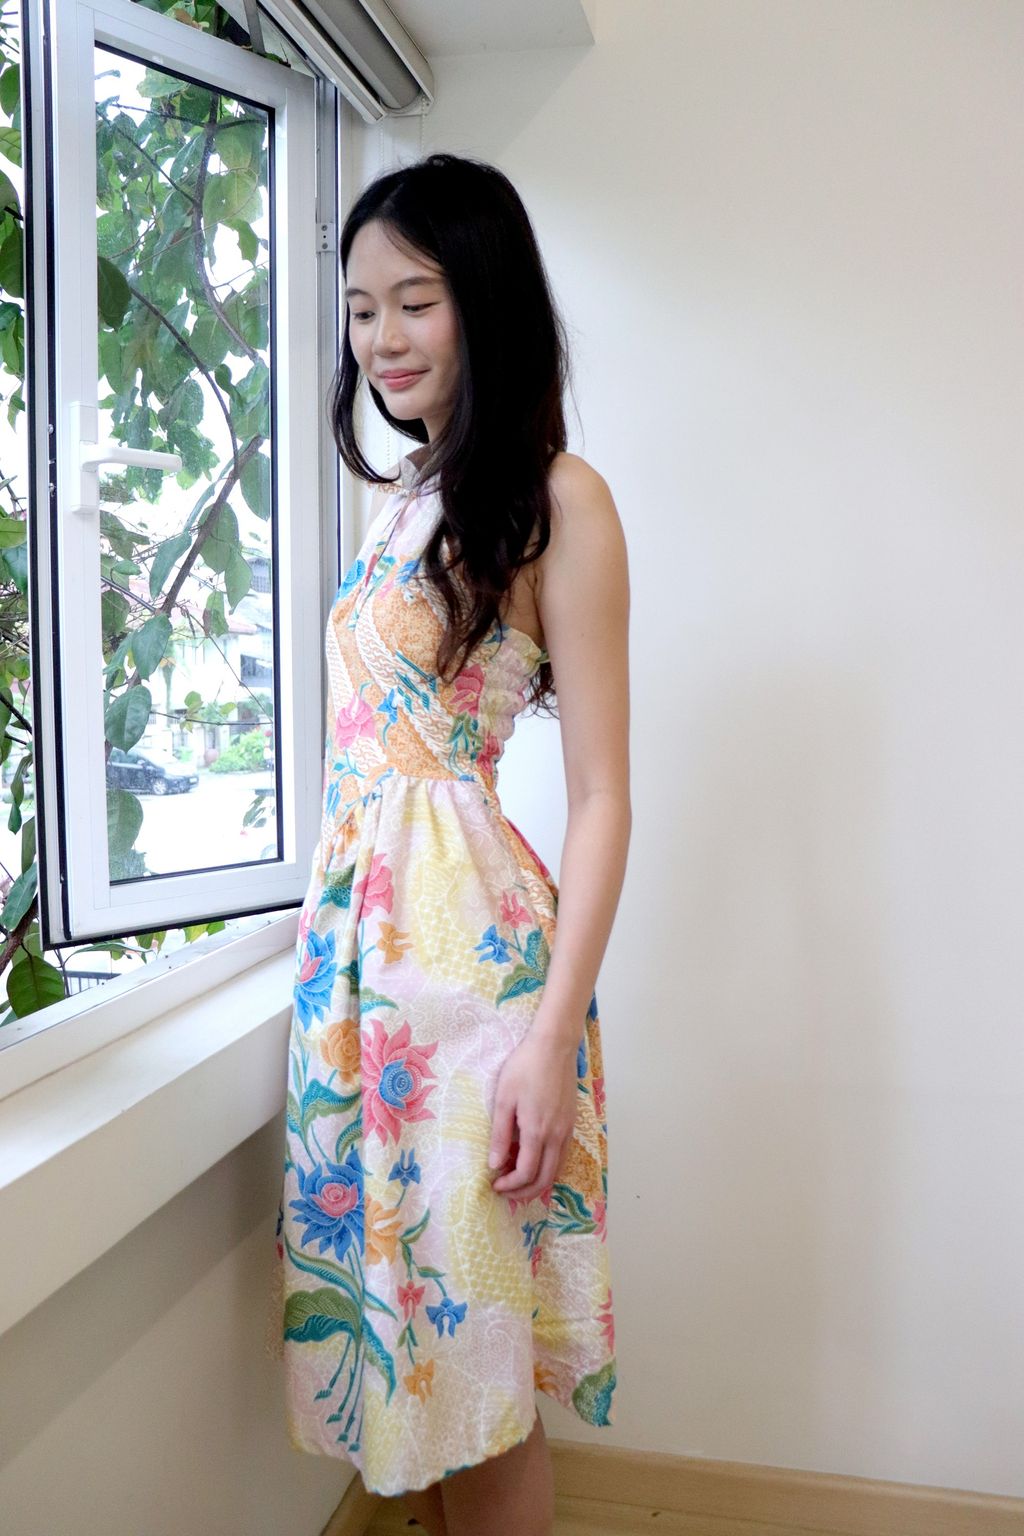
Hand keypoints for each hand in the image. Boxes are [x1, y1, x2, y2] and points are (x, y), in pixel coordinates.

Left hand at [488, 1026, 578, 1201]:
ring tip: (518, 1180)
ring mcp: (568, 1130)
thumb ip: (500, 1134)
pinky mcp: (572, 1122)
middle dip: (525, 1192)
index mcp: (537, 1131)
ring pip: (558, 1170)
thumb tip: (495, 1164)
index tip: (495, 1184)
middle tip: (506, 1191)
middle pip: (546, 1179)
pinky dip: (549, 1167)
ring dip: (538, 1181)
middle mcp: (557, 1136)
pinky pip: (563, 1156)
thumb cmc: (525, 1067)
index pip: (526, 1173)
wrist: (554, 1046)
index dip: (511, 1185)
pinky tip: (534, 1160)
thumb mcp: (504, 1099)